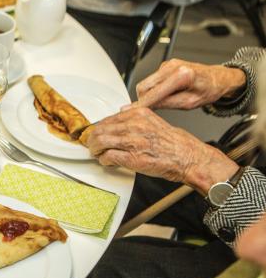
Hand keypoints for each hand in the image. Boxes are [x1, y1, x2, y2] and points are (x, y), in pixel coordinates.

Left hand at [87, 107, 237, 194]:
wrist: (185, 156)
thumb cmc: (171, 143)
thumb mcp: (151, 122)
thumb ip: (133, 121)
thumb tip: (113, 124)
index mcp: (138, 115)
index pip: (107, 119)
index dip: (98, 129)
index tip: (96, 135)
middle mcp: (134, 125)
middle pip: (100, 130)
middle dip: (92, 140)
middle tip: (93, 147)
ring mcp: (132, 142)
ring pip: (100, 142)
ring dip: (95, 150)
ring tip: (98, 154)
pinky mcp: (132, 158)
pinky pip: (107, 157)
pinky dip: (104, 160)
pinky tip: (108, 162)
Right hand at [129, 59, 246, 109]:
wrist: (217, 78)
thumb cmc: (208, 90)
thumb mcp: (188, 103)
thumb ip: (166, 104)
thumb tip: (147, 108)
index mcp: (182, 75)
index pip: (153, 93)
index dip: (140, 105)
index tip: (129, 113)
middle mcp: (173, 66)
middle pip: (143, 86)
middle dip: (144, 100)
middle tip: (152, 110)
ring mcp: (168, 64)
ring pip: (145, 83)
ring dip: (150, 94)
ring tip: (166, 100)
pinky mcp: (165, 65)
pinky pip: (152, 80)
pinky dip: (154, 89)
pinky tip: (168, 92)